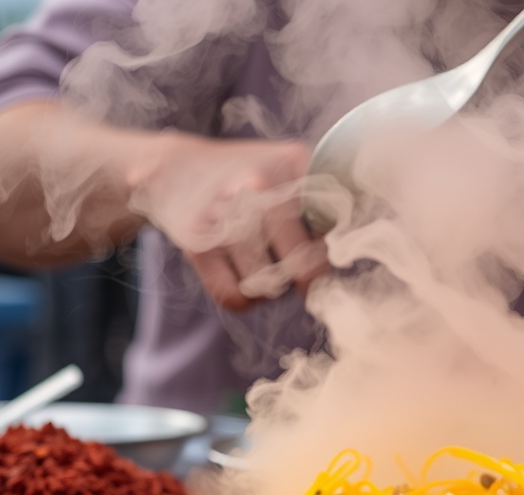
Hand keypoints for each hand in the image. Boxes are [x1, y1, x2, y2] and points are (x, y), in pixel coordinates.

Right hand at [125, 134, 328, 310]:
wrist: (172, 168)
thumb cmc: (247, 178)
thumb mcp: (289, 170)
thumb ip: (325, 202)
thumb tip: (351, 250)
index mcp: (294, 164)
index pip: (336, 226)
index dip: (332, 249)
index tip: (322, 253)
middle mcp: (260, 185)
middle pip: (307, 266)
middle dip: (310, 282)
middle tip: (303, 279)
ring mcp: (226, 214)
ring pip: (270, 286)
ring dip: (274, 291)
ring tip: (266, 272)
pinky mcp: (198, 241)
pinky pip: (234, 296)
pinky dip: (245, 301)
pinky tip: (244, 283)